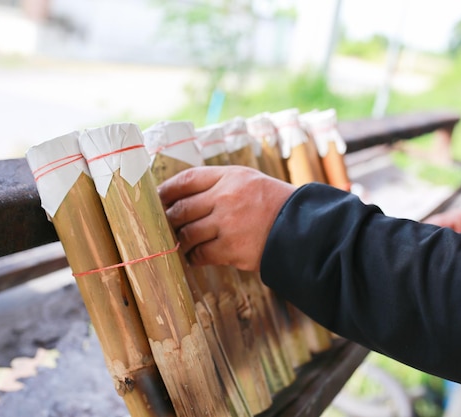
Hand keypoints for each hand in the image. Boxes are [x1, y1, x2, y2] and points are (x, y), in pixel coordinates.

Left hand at [158, 166, 295, 270]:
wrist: (304, 229)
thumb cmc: (275, 204)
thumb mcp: (250, 181)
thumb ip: (219, 185)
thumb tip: (183, 198)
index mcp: (230, 176)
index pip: (187, 180)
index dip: (167, 190)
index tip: (156, 198)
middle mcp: (226, 197)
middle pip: (182, 209)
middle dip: (169, 219)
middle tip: (164, 225)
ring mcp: (227, 224)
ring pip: (188, 234)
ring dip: (181, 240)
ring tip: (182, 243)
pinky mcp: (231, 248)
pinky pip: (201, 254)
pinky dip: (194, 257)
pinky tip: (194, 257)